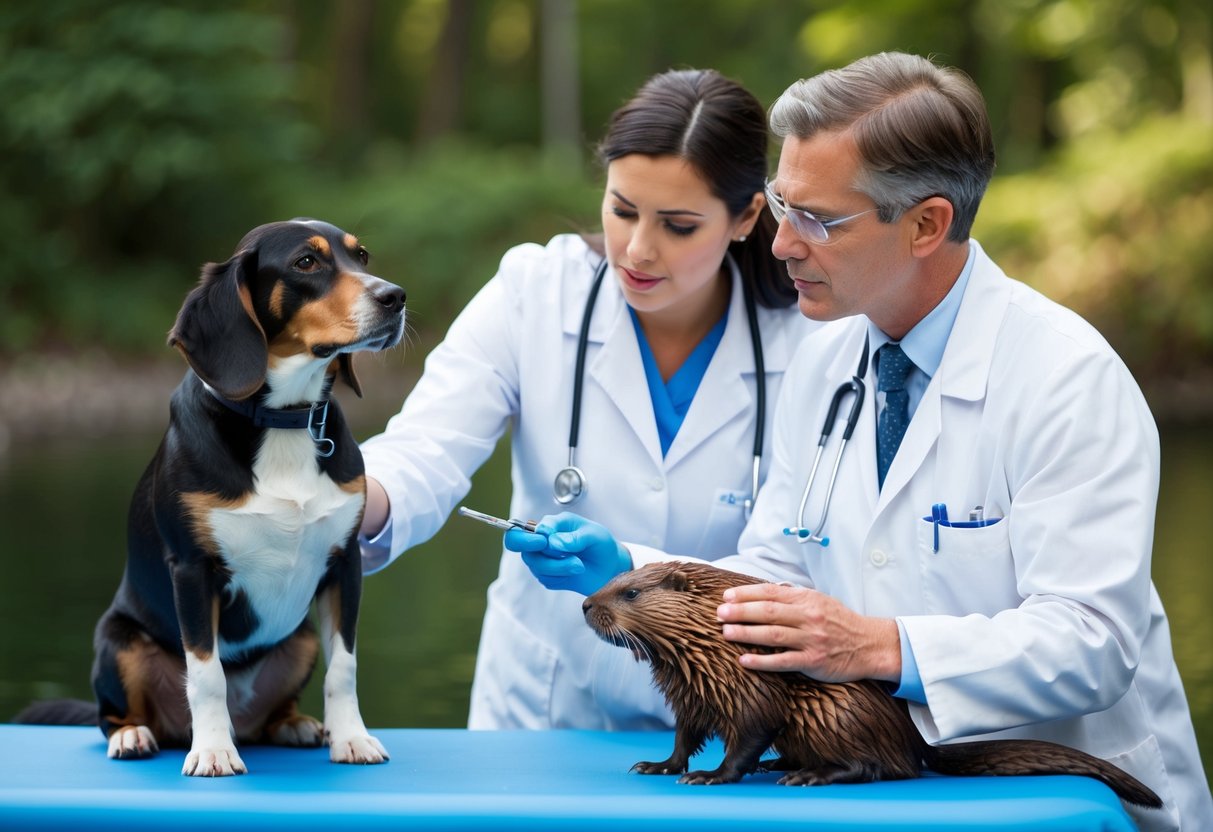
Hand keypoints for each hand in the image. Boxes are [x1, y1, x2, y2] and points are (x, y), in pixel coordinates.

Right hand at [503, 512, 631, 594]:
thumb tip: (553, 542)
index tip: (545, 540)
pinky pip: (544, 578)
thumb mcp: (594, 535)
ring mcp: (542, 558)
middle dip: (525, 543)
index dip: (531, 535)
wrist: (609, 568)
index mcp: (552, 524)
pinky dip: (561, 576)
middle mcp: (542, 539)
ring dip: (558, 566)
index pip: (527, 526)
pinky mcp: (547, 576)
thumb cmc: (601, 545)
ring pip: (534, 563)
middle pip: (515, 541)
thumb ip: (574, 537)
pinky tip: (575, 571)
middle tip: (544, 545)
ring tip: (578, 565)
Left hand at [715, 584, 900, 682]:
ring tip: (726, 633)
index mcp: (807, 599)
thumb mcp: (819, 601)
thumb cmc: (839, 622)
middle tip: (718, 614)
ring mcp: (811, 639)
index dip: (746, 594)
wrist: (869, 644)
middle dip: (740, 612)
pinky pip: (783, 661)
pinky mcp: (814, 661)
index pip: (771, 592)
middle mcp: (808, 617)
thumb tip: (762, 592)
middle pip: (768, 612)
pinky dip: (762, 661)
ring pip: (772, 635)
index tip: (726, 597)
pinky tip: (744, 660)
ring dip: (746, 633)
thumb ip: (793, 597)